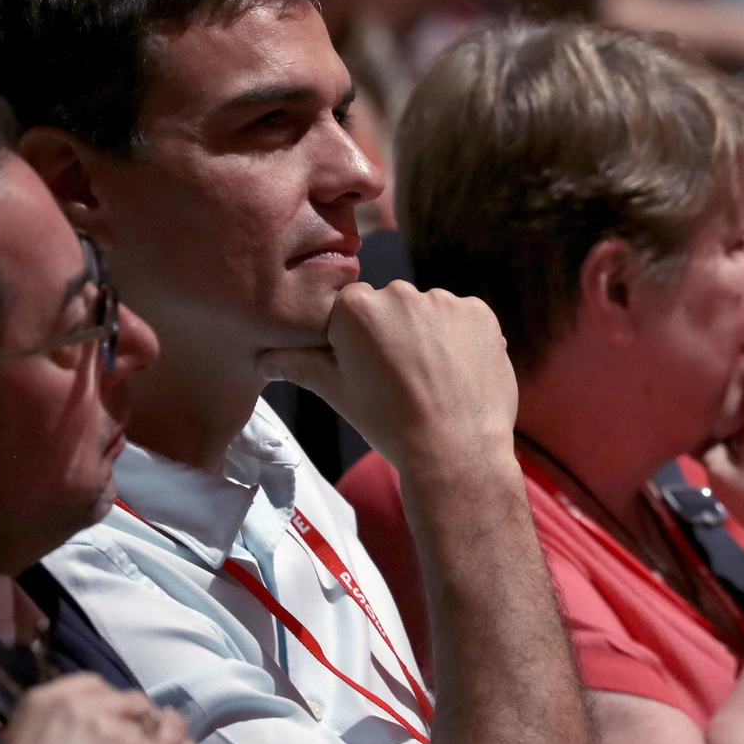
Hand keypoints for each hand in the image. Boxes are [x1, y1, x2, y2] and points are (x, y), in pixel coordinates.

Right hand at [257, 281, 517, 476]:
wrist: (455, 450)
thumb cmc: (389, 423)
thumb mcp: (337, 393)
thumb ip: (299, 365)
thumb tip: (262, 358)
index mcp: (356, 307)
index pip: (351, 308)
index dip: (358, 340)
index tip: (369, 369)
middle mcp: (400, 293)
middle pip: (391, 306)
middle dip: (394, 333)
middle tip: (401, 378)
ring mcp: (444, 301)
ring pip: (428, 312)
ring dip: (429, 335)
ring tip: (433, 380)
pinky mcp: (480, 312)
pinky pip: (464, 318)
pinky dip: (462, 339)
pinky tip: (458, 373)